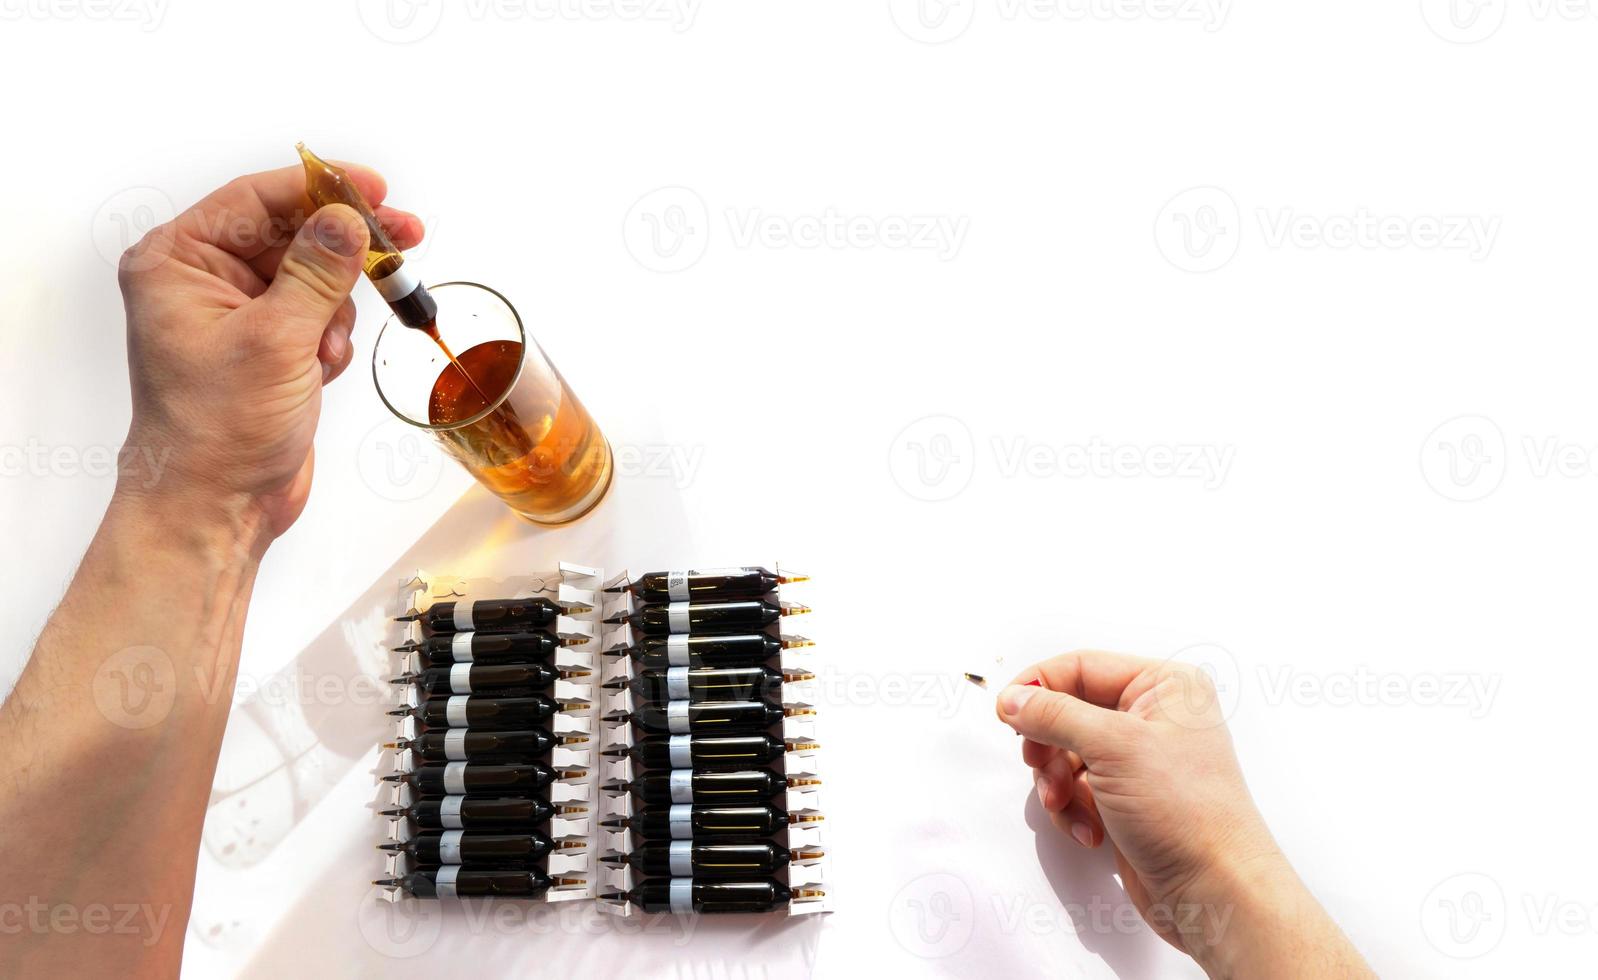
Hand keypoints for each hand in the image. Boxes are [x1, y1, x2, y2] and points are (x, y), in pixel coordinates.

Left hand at [116, 165, 423, 544]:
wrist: (216, 506)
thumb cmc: (216, 431)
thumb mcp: (276, 340)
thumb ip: (317, 271)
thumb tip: (348, 218)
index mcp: (177, 262)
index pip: (256, 200)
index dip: (320, 188)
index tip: (375, 189)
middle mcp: (202, 280)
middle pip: (291, 231)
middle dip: (343, 249)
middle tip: (404, 239)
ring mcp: (237, 314)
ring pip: (313, 273)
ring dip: (335, 307)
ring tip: (325, 351)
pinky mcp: (268, 345)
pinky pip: (318, 312)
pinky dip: (331, 336)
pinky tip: (321, 369)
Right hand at [995, 652, 1370, 975]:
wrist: (1215, 891)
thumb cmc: (1187, 812)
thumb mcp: (1114, 747)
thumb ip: (1054, 715)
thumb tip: (1013, 699)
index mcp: (1164, 686)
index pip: (1081, 667)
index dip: (1039, 687)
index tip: (1006, 712)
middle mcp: (1153, 718)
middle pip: (1067, 713)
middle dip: (1048, 747)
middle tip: (1039, 766)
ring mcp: (1139, 761)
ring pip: (1066, 756)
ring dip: (1057, 785)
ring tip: (1066, 806)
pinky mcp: (1128, 800)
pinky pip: (1077, 791)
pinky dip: (1073, 811)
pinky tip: (1090, 833)